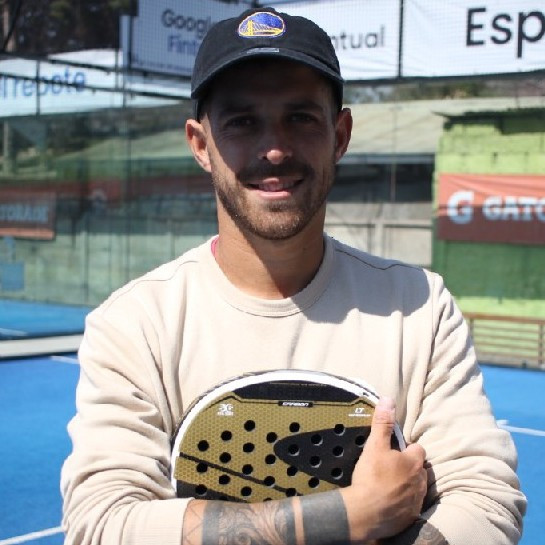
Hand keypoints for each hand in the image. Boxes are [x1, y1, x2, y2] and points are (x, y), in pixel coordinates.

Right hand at [342, 397, 427, 541]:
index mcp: (414, 462)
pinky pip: (410, 506)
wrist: (365, 514)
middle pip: (419, 469)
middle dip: (408, 467)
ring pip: (416, 487)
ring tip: (388, 485)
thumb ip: (382, 423)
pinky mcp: (411, 517)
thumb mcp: (374, 446)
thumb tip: (388, 400)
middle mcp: (421, 481)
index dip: (406, 449)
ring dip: (406, 485)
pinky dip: (402, 502)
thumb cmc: (371, 477)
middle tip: (389, 468)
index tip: (393, 451)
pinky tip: (388, 501)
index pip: (418, 449)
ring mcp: (417, 501)